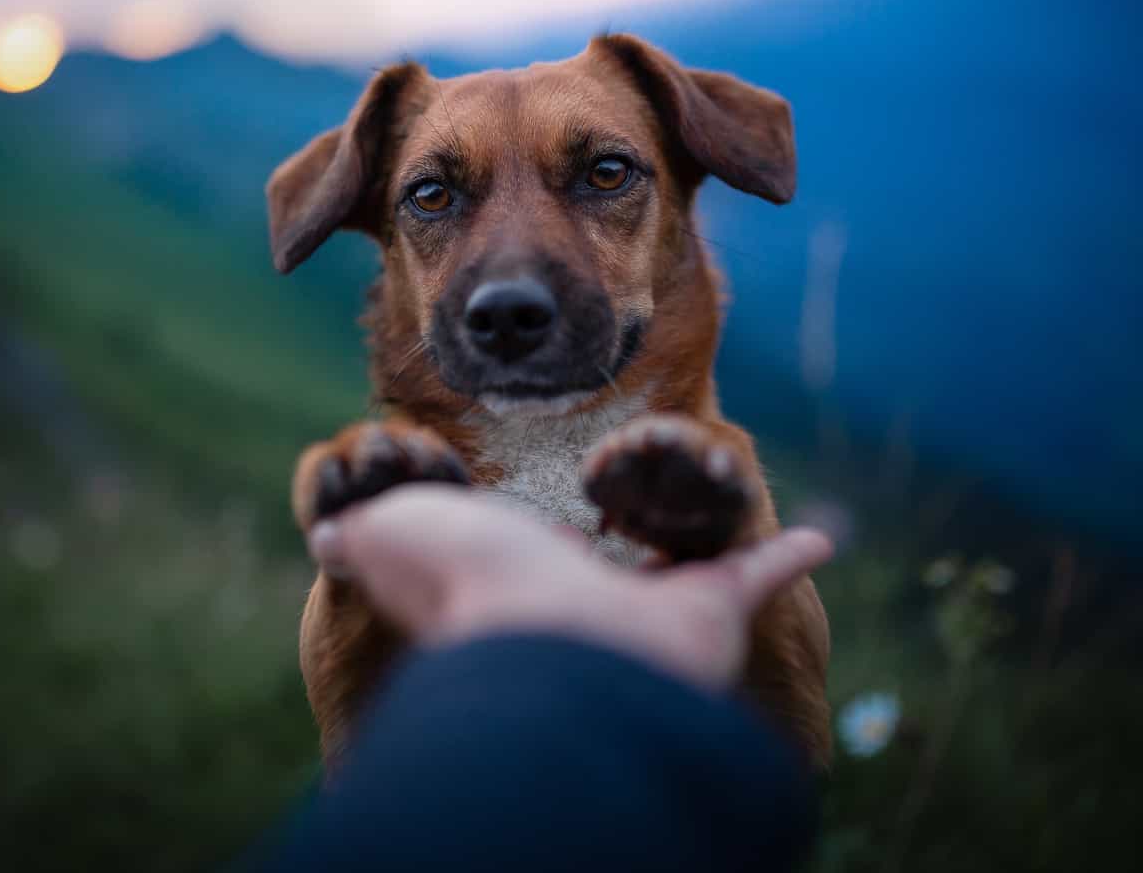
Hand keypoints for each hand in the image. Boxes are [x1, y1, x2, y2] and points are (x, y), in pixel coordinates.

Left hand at [308, 484, 832, 690]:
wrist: (549, 643)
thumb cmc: (467, 584)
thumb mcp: (389, 535)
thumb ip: (363, 528)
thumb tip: (324, 530)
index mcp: (521, 585)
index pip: (535, 557)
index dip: (536, 533)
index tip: (547, 511)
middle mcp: (589, 607)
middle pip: (620, 572)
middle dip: (638, 541)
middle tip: (649, 503)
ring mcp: (653, 616)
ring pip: (693, 573)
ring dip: (711, 533)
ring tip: (722, 499)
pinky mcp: (712, 612)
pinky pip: (757, 576)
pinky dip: (789, 555)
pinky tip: (818, 533)